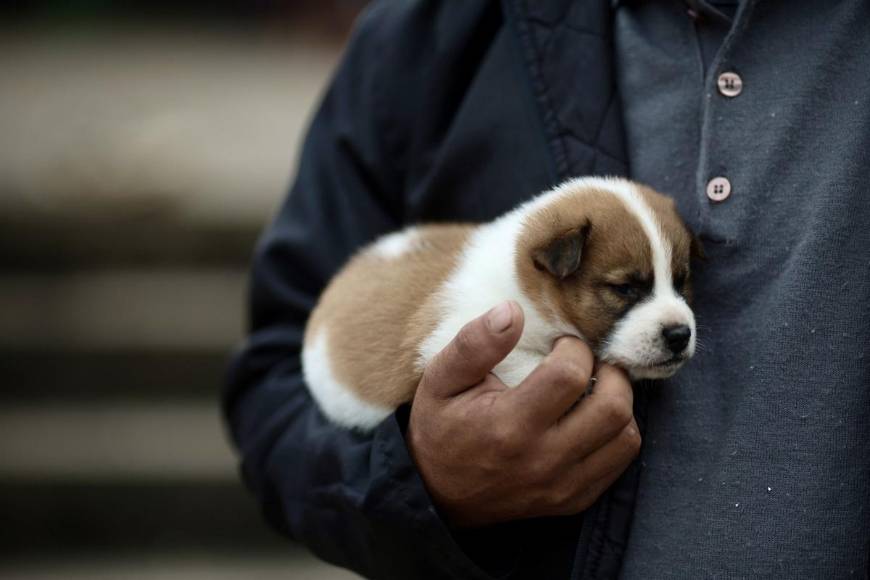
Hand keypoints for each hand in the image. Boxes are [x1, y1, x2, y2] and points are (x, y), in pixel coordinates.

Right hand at [407, 301, 639, 527]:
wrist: (435, 493)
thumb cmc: (439, 427)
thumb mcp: (441, 378)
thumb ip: (475, 343)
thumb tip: (512, 310)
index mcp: (509, 424)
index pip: (569, 375)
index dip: (574, 348)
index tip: (561, 344)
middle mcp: (542, 459)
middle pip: (612, 408)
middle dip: (610, 373)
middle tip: (590, 362)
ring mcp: (561, 486)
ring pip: (625, 437)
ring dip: (619, 404)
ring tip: (595, 389)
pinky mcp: (572, 500)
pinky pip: (618, 463)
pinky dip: (616, 435)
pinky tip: (591, 418)